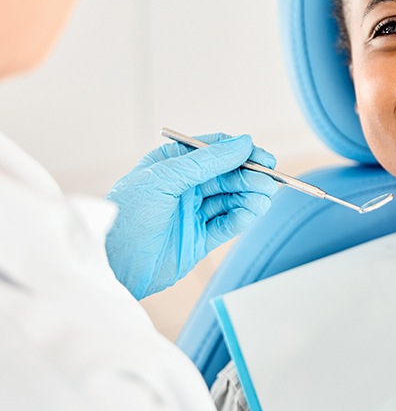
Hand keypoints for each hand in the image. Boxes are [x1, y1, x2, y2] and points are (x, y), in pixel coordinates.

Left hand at [105, 133, 278, 299]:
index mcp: (171, 164)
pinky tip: (251, 212)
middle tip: (268, 181)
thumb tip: (241, 143)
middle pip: (227, 175)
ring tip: (263, 199)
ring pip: (231, 199)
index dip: (240, 152)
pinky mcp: (200, 239)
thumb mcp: (164, 178)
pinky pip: (228, 224)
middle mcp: (184, 186)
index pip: (214, 151)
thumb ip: (206, 161)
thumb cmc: (126, 217)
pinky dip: (242, 217)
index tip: (262, 157)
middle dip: (249, 176)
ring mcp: (193, 213)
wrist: (112, 266)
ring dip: (249, 197)